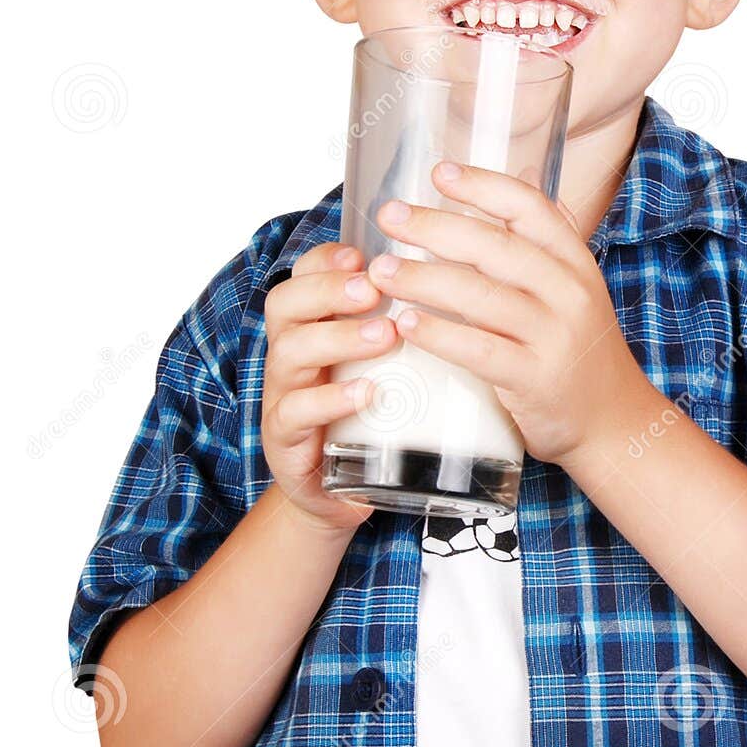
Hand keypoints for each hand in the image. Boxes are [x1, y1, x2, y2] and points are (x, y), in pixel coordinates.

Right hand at [260, 240, 398, 533]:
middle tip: (374, 288)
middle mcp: (289, 353)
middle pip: (285, 303)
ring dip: (338, 337)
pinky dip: (330, 400)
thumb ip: (406, 322)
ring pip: (290, 352)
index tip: (364, 254)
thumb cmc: (369, 416)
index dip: (327, 259)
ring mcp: (282, 396)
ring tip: (384, 335)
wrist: (341, 492)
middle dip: (328, 289)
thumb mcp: (385, 364)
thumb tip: (464, 278)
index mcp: (310, 326)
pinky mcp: (284, 440)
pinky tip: (366, 393)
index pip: (304, 275)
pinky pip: (295, 413)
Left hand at [366, 160, 647, 467]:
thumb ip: (546, 236)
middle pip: (496, 247)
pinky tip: (406, 323)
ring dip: (423, 279)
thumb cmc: (579, 349)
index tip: (439, 172)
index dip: (483, 185)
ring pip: (481, 296)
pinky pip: (480, 351)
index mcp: (575, 262)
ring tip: (381, 271)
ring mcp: (554, 336)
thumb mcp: (575, 286)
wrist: (613, 421)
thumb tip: (522, 168)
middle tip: (390, 216)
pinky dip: (440, 334)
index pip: (530, 208)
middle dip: (435, 226)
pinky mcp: (535, 379)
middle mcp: (569, 293)